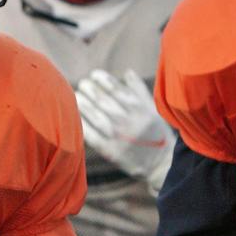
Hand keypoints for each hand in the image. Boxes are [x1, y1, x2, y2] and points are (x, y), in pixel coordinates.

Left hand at [75, 68, 173, 190]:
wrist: (161, 163)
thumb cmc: (155, 132)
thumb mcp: (152, 109)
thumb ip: (139, 90)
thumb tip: (127, 72)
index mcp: (138, 108)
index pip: (115, 88)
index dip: (101, 79)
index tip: (93, 75)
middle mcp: (127, 121)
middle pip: (102, 100)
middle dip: (89, 88)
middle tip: (83, 84)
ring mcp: (118, 136)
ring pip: (94, 116)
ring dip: (83, 103)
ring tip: (77, 95)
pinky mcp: (110, 151)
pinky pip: (91, 135)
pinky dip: (82, 123)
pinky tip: (75, 115)